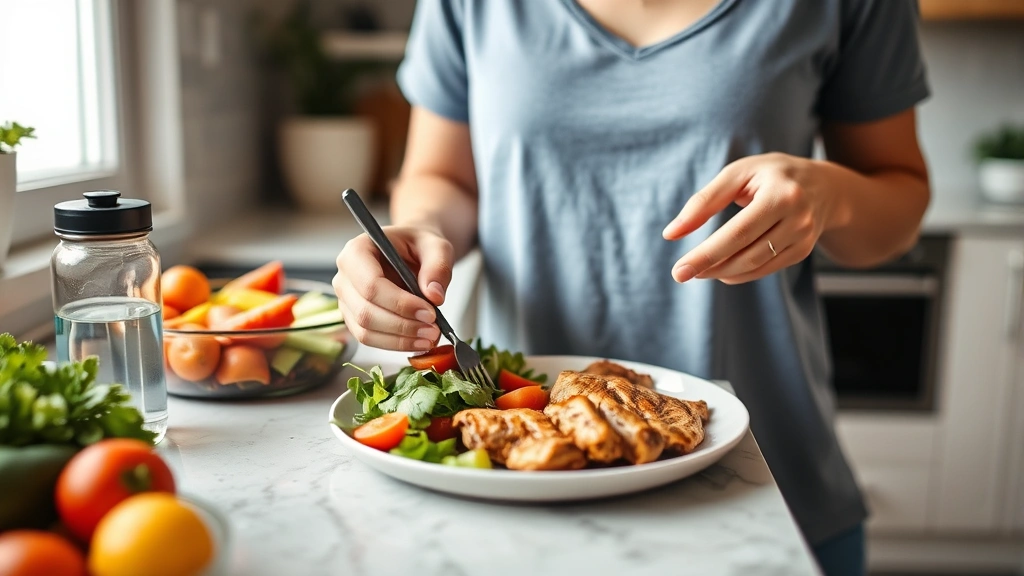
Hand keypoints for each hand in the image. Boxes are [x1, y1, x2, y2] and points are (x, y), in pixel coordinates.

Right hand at [333, 225, 453, 350]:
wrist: (412, 253)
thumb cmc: (418, 246)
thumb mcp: (436, 246)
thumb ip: (438, 266)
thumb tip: (434, 296)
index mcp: (357, 250)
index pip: (371, 284)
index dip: (400, 303)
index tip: (429, 312)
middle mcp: (344, 277)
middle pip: (365, 311)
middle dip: (402, 326)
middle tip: (433, 330)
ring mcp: (346, 300)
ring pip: (365, 331)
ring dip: (399, 340)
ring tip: (430, 338)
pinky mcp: (354, 319)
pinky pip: (370, 339)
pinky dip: (395, 344)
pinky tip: (418, 342)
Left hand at [662, 153, 840, 284]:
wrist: (825, 185)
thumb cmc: (771, 174)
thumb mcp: (737, 174)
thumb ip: (704, 202)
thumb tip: (671, 233)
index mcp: (782, 193)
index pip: (738, 232)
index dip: (706, 254)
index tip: (679, 269)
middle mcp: (798, 218)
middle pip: (747, 253)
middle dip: (710, 266)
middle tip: (681, 274)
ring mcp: (804, 238)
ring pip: (756, 266)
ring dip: (722, 273)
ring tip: (698, 270)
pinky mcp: (803, 251)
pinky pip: (766, 269)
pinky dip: (740, 273)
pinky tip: (721, 269)